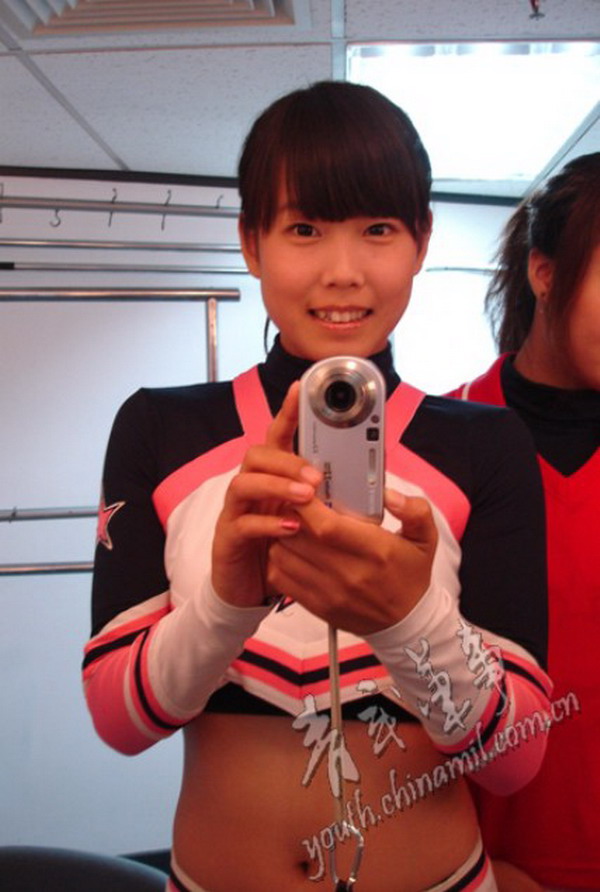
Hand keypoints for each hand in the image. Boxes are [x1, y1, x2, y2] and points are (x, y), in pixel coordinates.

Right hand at [211, 383, 321, 607]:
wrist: (251, 589)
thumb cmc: (286, 547)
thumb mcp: (311, 516)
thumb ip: (330, 494)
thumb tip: (368, 474)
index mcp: (274, 477)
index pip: (278, 437)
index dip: (288, 412)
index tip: (302, 390)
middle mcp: (252, 488)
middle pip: (257, 455)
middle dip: (287, 460)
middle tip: (316, 476)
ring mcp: (237, 512)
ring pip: (245, 483)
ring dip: (277, 485)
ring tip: (306, 497)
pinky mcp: (229, 538)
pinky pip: (242, 523)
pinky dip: (268, 523)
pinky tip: (291, 528)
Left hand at [267, 487, 437, 634]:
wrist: (405, 622)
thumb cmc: (410, 574)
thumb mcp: (425, 538)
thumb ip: (414, 510)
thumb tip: (389, 494)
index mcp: (376, 551)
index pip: (327, 526)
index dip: (307, 506)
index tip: (304, 491)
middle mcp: (350, 574)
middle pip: (299, 538)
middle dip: (291, 514)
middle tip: (295, 503)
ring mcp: (330, 592)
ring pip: (285, 555)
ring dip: (283, 535)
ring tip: (294, 526)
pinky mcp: (317, 605)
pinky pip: (281, 577)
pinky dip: (280, 559)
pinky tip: (292, 549)